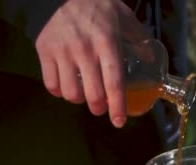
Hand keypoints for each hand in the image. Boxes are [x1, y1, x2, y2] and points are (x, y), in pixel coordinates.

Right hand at [35, 0, 149, 127]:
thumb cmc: (98, 6)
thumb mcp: (124, 18)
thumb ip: (139, 39)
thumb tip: (151, 61)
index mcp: (107, 43)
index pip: (114, 82)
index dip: (117, 106)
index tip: (119, 122)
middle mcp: (84, 50)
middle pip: (92, 95)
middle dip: (99, 108)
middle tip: (102, 108)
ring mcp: (62, 52)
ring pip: (70, 94)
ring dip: (79, 100)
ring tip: (84, 93)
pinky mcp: (44, 51)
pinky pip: (51, 84)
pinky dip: (59, 91)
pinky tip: (66, 85)